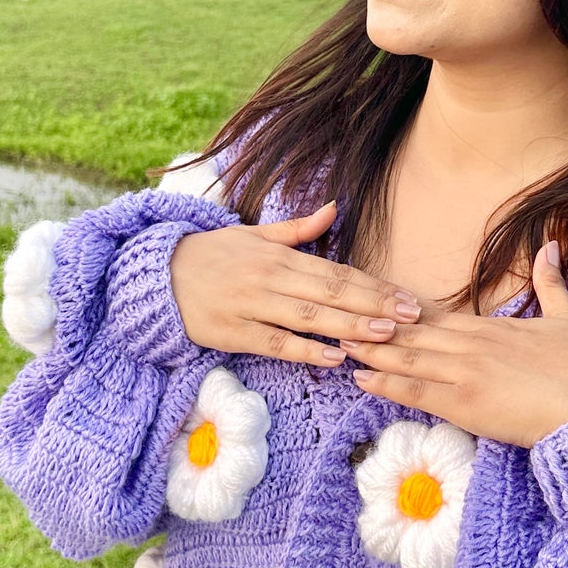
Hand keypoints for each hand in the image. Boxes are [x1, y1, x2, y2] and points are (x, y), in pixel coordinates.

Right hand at [170, 200, 422, 365]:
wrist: (156, 277)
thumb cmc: (212, 256)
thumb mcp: (253, 235)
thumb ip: (298, 228)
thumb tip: (335, 209)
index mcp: (278, 255)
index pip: (336, 271)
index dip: (374, 285)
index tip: (406, 297)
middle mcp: (269, 278)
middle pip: (330, 294)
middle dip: (374, 306)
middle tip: (411, 318)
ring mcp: (251, 306)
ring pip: (308, 318)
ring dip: (349, 327)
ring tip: (386, 335)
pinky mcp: (233, 333)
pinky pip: (274, 344)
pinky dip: (305, 352)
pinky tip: (334, 359)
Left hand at [343, 242, 567, 447]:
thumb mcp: (567, 319)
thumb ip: (550, 284)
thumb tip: (550, 246)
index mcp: (489, 328)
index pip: (432, 316)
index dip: (396, 310)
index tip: (367, 299)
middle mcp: (471, 345)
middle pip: (409, 333)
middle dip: (370, 325)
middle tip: (332, 314)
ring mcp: (466, 373)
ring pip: (406, 358)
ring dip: (368, 350)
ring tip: (334, 339)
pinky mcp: (467, 404)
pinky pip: (418, 393)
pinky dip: (386, 386)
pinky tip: (360, 380)